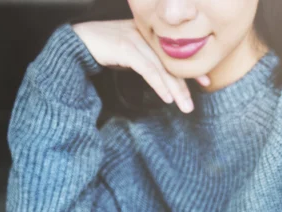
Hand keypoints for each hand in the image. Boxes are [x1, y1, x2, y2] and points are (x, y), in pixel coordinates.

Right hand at [71, 19, 208, 112]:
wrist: (76, 42)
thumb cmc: (104, 48)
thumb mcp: (131, 54)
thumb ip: (148, 61)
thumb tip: (165, 77)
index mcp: (150, 35)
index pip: (175, 54)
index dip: (191, 69)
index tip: (205, 82)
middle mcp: (146, 35)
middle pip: (171, 63)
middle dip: (185, 85)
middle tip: (194, 103)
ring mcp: (136, 40)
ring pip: (162, 69)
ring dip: (175, 90)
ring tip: (185, 107)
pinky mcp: (126, 48)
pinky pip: (148, 70)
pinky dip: (159, 85)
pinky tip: (168, 98)